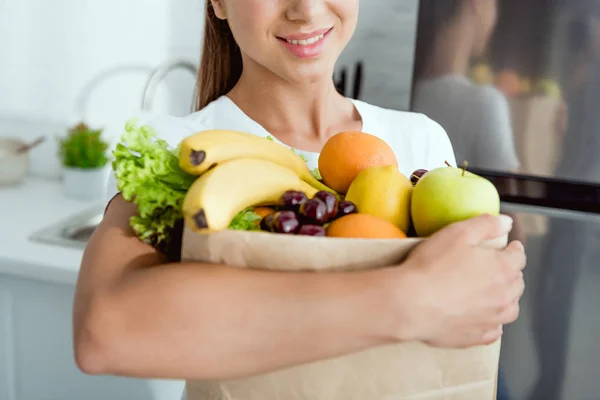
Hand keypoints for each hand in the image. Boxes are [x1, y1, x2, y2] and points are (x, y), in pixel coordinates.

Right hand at [400, 214, 525, 347]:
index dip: (514, 250)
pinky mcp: (476, 336)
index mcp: (502, 269)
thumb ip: (486, 224)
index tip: (510, 248)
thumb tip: (507, 222)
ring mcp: (491, 319)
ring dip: (506, 299)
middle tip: (499, 268)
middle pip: (517, 283)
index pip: (518, 257)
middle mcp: (503, 296)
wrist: (410, 303)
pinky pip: (494, 332)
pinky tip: (484, 319)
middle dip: (511, 273)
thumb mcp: (457, 233)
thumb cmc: (432, 265)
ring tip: (495, 294)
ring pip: (510, 309)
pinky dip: (493, 324)